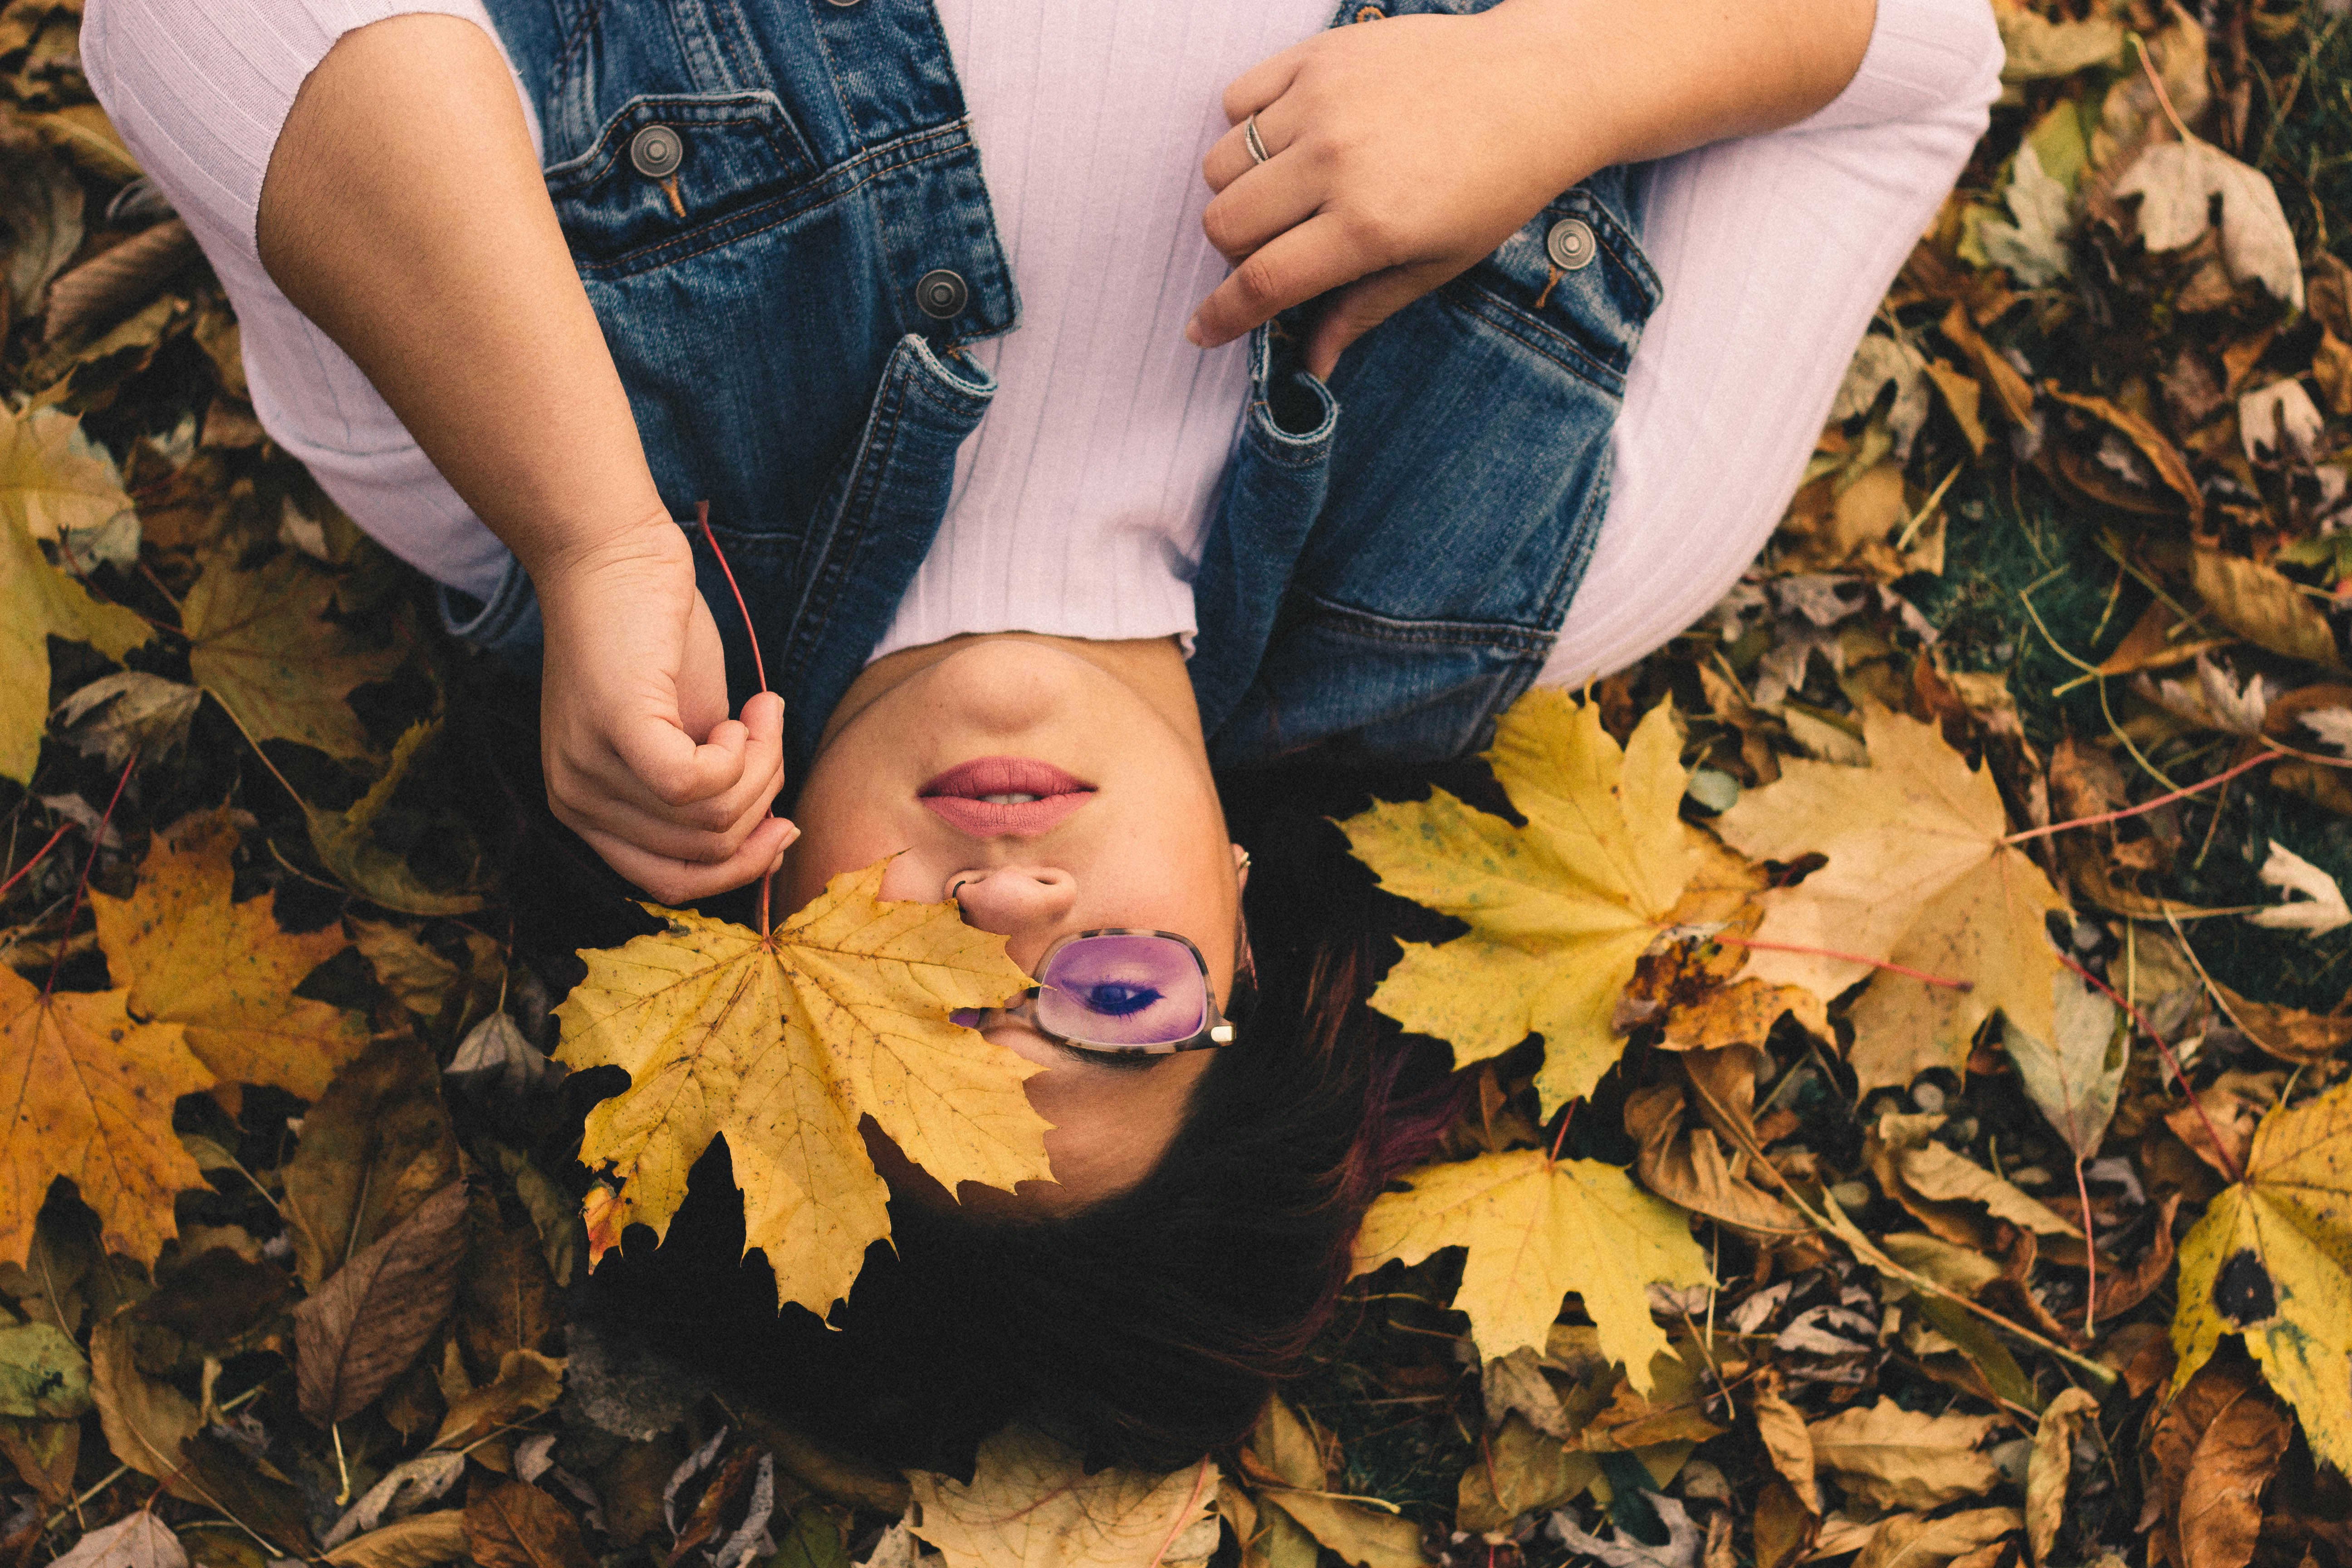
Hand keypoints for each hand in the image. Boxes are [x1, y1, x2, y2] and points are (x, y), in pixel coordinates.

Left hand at [533, 515, 794, 902]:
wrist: (613, 553)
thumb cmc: (654, 635)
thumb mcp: (687, 733)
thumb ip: (709, 792)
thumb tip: (771, 841)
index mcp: (588, 811)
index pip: (669, 882)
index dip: (739, 866)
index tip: (785, 825)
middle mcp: (577, 801)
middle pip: (703, 853)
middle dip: (762, 799)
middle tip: (771, 734)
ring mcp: (590, 768)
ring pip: (711, 819)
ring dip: (762, 765)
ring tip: (760, 710)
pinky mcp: (617, 728)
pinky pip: (698, 784)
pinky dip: (742, 753)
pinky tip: (743, 710)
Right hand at [1190, 4, 1602, 378]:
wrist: (1536, 84)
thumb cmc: (1496, 183)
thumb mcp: (1438, 264)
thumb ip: (1363, 311)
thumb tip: (1311, 366)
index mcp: (1368, 225)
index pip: (1261, 281)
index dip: (1222, 315)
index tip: (1203, 329)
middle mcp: (1337, 161)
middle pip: (1224, 223)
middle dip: (1235, 254)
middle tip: (1274, 250)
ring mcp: (1323, 100)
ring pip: (1221, 163)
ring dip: (1238, 192)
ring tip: (1286, 193)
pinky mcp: (1319, 55)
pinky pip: (1237, 98)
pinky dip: (1246, 127)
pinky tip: (1288, 140)